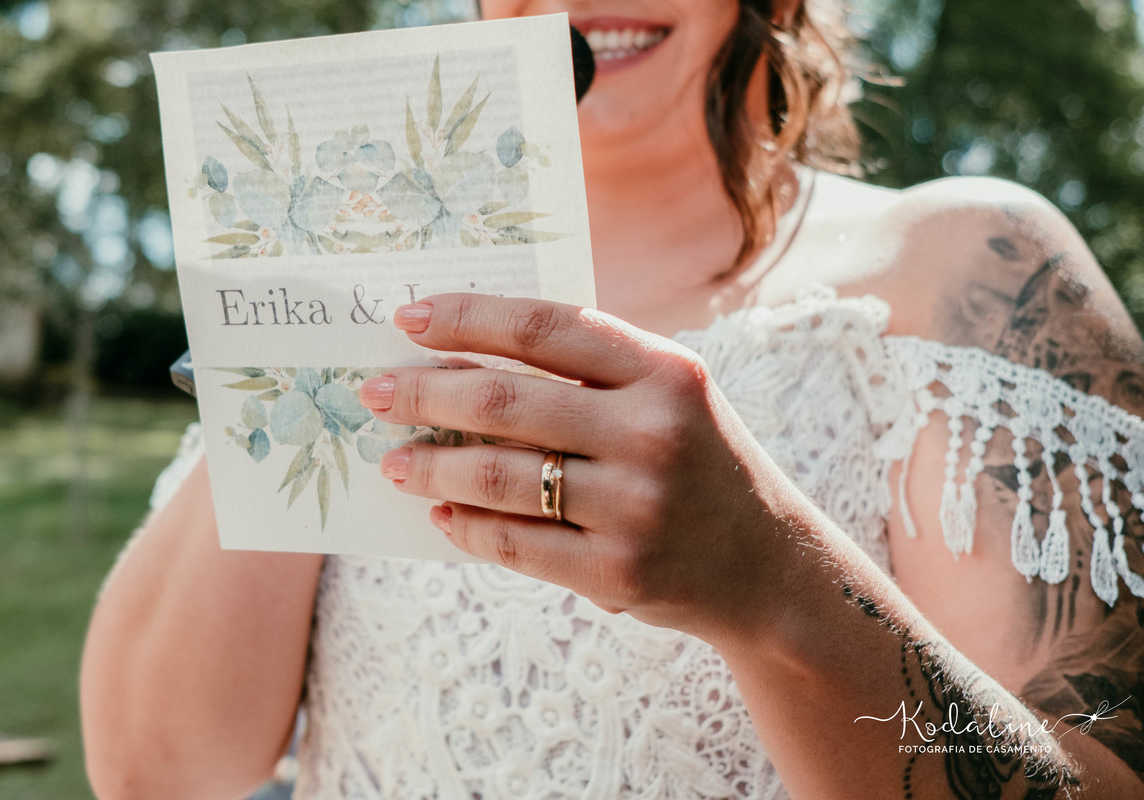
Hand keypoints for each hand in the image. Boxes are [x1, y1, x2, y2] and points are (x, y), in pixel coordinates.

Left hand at [360, 294, 796, 641]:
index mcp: (665, 371)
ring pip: (497, 475)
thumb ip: (590, 373)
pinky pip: (514, 543)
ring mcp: (635, 506)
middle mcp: (652, 432)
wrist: (767, 566)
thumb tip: (464, 359)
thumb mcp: (670, 398)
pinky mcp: (616, 572)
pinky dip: (464, 524)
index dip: (469, 317)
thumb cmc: (700, 464)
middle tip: (375, 393)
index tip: (408, 319)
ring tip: (393, 460)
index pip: (547, 326)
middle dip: (423, 392)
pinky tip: (439, 511)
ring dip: (429, 463)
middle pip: (505, 399)